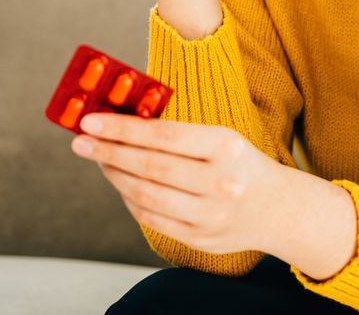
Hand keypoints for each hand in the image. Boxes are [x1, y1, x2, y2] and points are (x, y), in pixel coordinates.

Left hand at [71, 111, 289, 255]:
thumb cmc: (240, 163)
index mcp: (226, 147)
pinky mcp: (200, 238)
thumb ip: (176, 133)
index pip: (163, 135)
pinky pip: (152, 219)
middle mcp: (220, 182)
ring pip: (146, 195)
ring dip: (115, 176)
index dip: (122, 128)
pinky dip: (130, 201)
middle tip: (81, 141)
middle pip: (150, 167)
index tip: (90, 121)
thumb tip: (121, 125)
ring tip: (100, 160)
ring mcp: (210, 215)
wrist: (277, 208)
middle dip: (109, 152)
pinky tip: (121, 185)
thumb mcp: (221, 138)